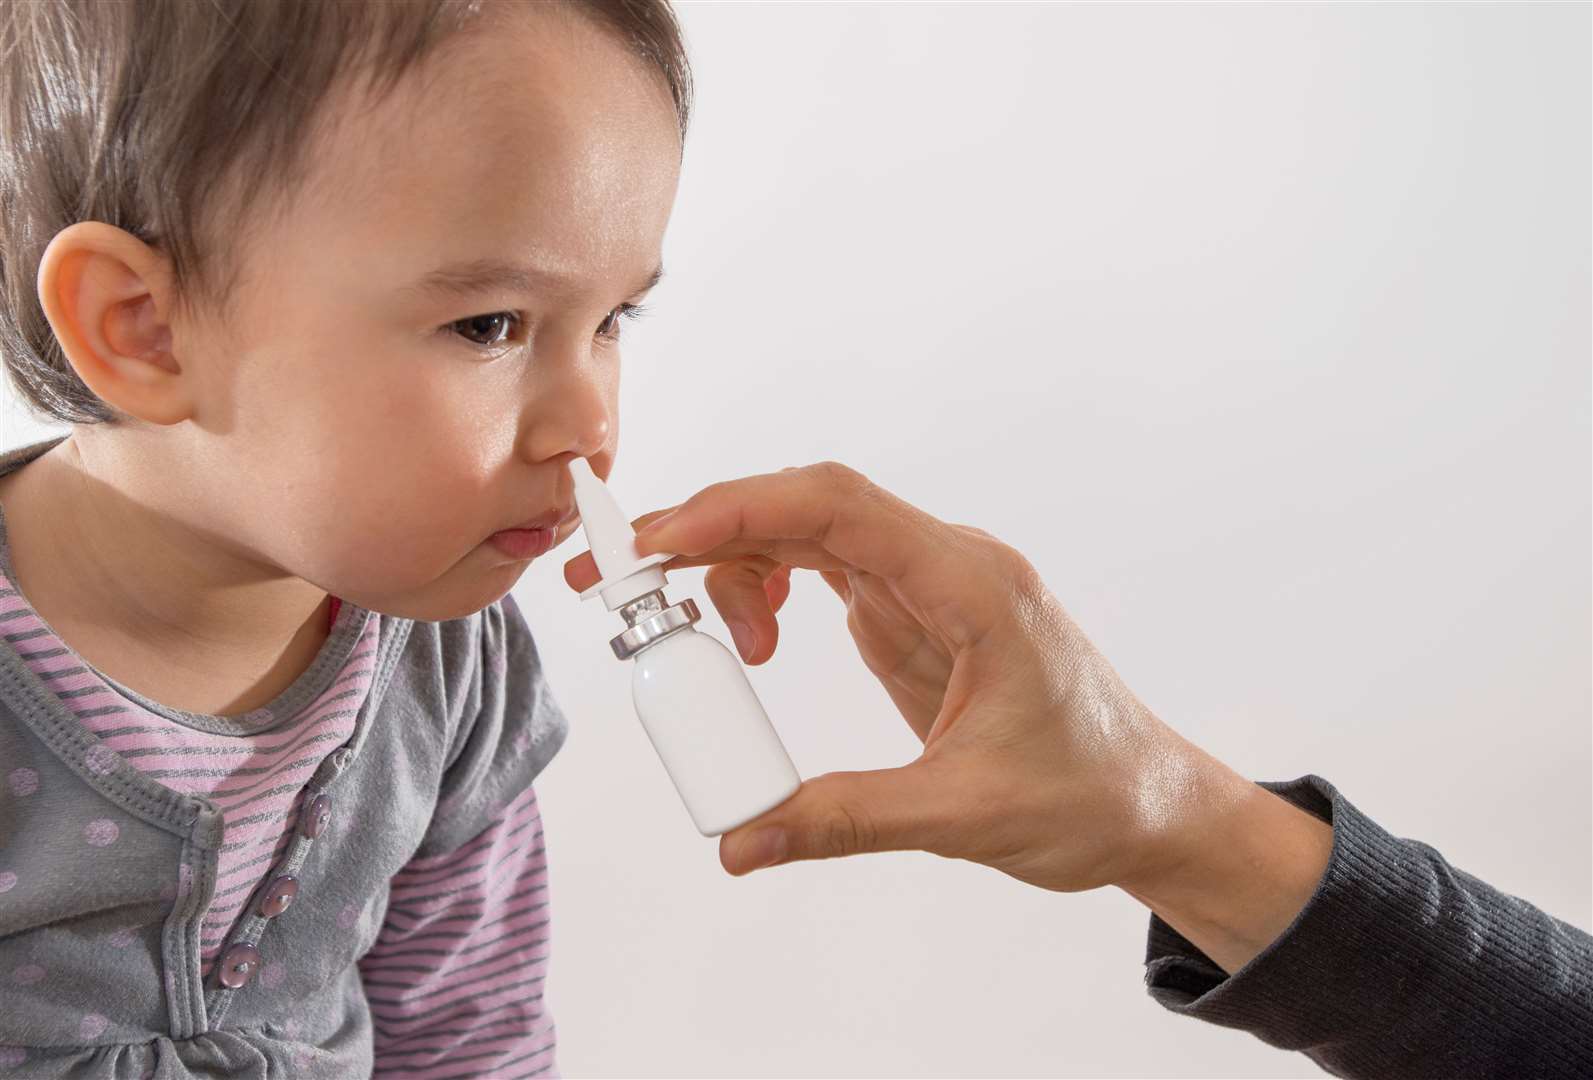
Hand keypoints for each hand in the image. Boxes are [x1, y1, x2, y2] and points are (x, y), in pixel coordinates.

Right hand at [562, 461, 1188, 891]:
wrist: (1149, 805)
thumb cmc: (1090, 794)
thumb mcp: (963, 814)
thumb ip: (846, 818)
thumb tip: (740, 840)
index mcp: (973, 585)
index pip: (839, 508)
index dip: (738, 509)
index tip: (657, 542)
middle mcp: (948, 566)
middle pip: (808, 508)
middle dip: (706, 528)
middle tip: (615, 573)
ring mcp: (929, 586)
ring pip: (808, 534)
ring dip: (731, 563)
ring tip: (684, 637)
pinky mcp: (914, 616)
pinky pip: (824, 573)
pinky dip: (766, 589)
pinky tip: (749, 641)